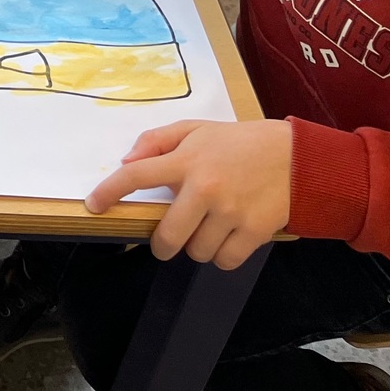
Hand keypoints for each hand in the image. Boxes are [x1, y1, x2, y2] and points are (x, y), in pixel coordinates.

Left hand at [86, 119, 291, 269]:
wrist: (297, 157)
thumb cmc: (240, 143)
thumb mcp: (196, 129)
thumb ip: (157, 141)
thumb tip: (125, 161)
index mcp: (186, 160)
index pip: (136, 176)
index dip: (109, 192)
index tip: (93, 204)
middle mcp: (205, 188)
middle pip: (167, 235)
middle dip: (162, 244)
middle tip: (167, 240)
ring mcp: (230, 212)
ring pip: (197, 252)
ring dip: (197, 248)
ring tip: (208, 230)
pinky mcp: (255, 230)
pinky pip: (225, 260)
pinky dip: (222, 257)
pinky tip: (227, 239)